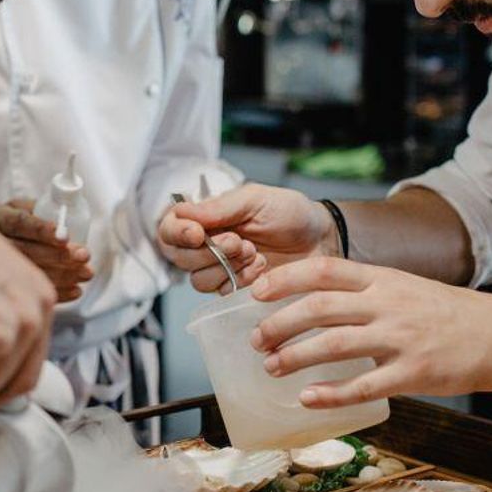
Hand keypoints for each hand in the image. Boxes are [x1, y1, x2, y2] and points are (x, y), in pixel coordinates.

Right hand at [0, 199, 93, 301]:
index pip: (19, 223)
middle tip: (83, 256)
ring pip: (30, 272)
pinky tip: (75, 291)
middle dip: (58, 255)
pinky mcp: (9, 285)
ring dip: (63, 275)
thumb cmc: (22, 221)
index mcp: (0, 217)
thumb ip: (44, 209)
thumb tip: (68, 221)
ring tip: (86, 274)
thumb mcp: (26, 207)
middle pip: (26, 251)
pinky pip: (33, 291)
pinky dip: (58, 292)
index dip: (42, 230)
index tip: (65, 237)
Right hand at [158, 184, 332, 293]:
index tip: (197, 234)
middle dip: (209, 252)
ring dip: (226, 267)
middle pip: (180, 258)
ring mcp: (220, 268)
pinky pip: (221, 292)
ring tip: (253, 253)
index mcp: (206, 217)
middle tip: (240, 242)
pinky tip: (260, 267)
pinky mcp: (236, 288)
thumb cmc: (289, 213)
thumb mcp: (255, 199)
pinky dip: (240, 280)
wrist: (321, 239)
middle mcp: (207, 243)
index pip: (170, 228)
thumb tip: (182, 211)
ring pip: (198, 280)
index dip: (177, 233)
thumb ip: (219, 207)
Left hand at [249, 258, 491, 407]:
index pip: (323, 270)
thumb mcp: (403, 287)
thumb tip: (310, 302)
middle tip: (257, 339)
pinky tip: (307, 398)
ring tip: (272, 367)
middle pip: (320, 308)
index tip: (255, 292)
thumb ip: (363, 292)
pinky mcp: (413, 374)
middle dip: (280, 324)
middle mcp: (388, 304)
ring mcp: (400, 339)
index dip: (285, 279)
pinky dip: (330, 394)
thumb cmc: (446, 314)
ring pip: (334, 345)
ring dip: (295, 357)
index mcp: (383, 279)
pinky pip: (363, 386)